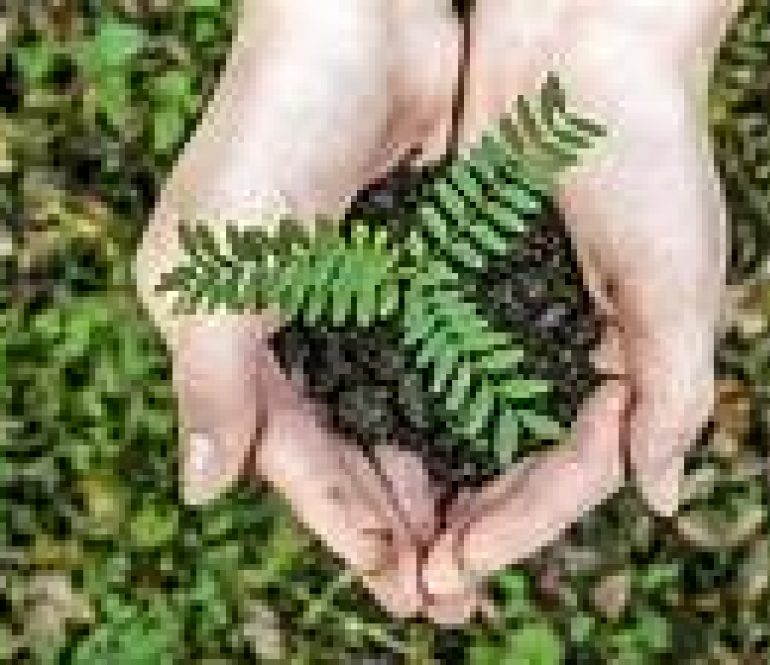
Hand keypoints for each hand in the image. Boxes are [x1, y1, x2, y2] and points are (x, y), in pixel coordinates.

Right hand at [133, 0, 477, 620]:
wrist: (359, 25)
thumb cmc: (273, 128)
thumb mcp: (221, 257)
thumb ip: (214, 374)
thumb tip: (203, 491)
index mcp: (234, 335)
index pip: (291, 454)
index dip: (341, 522)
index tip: (397, 580)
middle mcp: (299, 329)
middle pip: (350, 452)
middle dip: (396, 525)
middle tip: (448, 595)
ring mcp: (364, 304)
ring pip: (401, 419)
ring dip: (435, 486)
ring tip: (478, 551)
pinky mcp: (421, 273)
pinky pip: (444, 366)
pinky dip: (465, 417)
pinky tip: (499, 462)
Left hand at [421, 0, 738, 601]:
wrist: (587, 37)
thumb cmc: (650, 152)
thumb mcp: (679, 282)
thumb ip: (675, 393)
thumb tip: (662, 501)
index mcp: (638, 355)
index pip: (585, 465)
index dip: (530, 521)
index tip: (468, 560)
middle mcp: (580, 344)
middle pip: (525, 458)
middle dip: (480, 520)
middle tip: (425, 579)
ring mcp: (522, 311)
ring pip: (475, 419)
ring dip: (440, 479)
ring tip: (394, 535)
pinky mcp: (471, 272)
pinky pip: (439, 356)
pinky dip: (411, 402)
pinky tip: (372, 442)